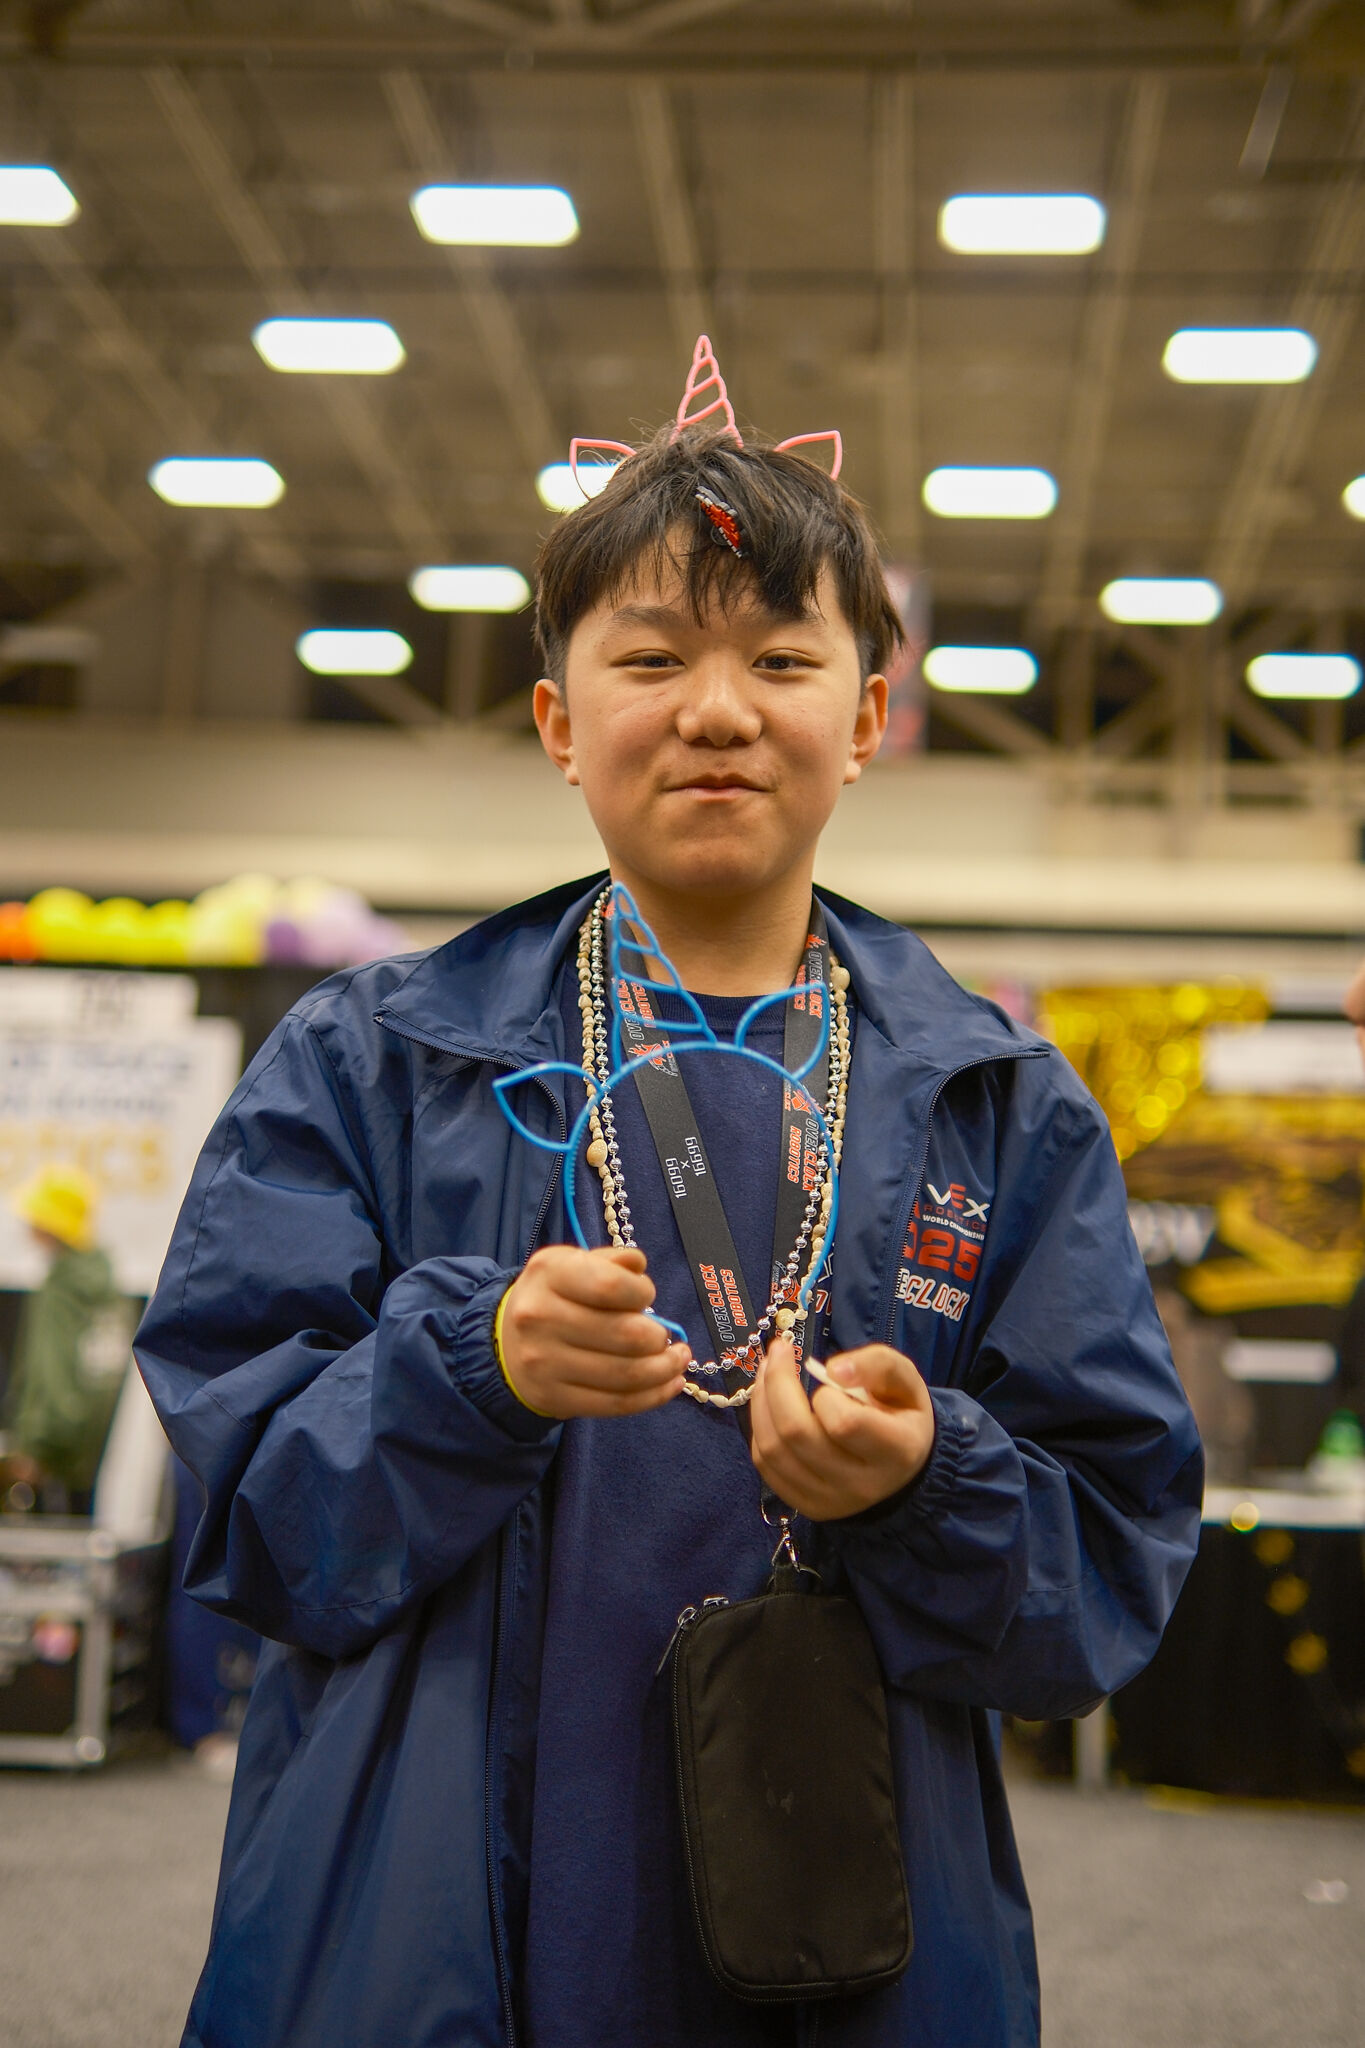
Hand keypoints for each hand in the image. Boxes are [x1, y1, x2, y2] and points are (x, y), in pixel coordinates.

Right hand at [498, 1244, 688, 1418]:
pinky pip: (616, 1404)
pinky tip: (670, 1384)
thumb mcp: (573, 1265)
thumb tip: (638, 1266)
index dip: (642, 1292)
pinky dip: (653, 1396)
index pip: (610, 1286)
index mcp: (548, 1274)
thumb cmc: (554, 1298)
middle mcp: (540, 1318)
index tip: (648, 1296)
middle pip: (625, 1335)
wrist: (505, 1343)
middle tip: (667, 1337)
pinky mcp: (554, 1398)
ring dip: (665, 1370)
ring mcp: (545, 1363)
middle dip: (659, 1338)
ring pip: (626, 1374)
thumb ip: (610, 1262)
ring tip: (677, 1360)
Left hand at [748, 1338, 935, 1519]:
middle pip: (797, 1434)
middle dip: (777, 1383)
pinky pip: (766, 1465)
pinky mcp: (807, 1506)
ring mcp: (830, 1501)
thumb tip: (832, 1370)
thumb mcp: (906, 1380)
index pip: (844, 1422)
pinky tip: (769, 1405)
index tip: (828, 1374)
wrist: (902, 1469)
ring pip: (773, 1450)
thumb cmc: (902, 1416)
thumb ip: (877, 1364)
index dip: (827, 1393)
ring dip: (761, 1401)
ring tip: (768, 1371)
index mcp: (896, 1452)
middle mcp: (861, 1485)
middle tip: (779, 1350)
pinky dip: (760, 1428)